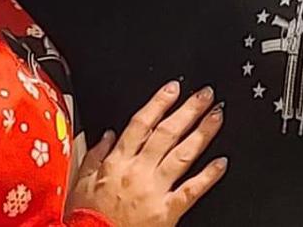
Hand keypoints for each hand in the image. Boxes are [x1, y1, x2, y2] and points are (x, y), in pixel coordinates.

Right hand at [67, 81, 227, 226]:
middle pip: (168, 133)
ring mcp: (155, 190)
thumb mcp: (81, 180)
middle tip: (205, 95)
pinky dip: (208, 176)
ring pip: (183, 155)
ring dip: (202, 133)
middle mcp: (139, 171)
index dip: (159, 102)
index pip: (141, 123)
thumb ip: (95, 154)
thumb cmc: (85, 217)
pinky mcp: (167, 211)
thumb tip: (107, 135)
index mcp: (117, 161)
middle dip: (188, 110)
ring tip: (217, 117)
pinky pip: (192, 190)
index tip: (174, 88)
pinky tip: (221, 163)